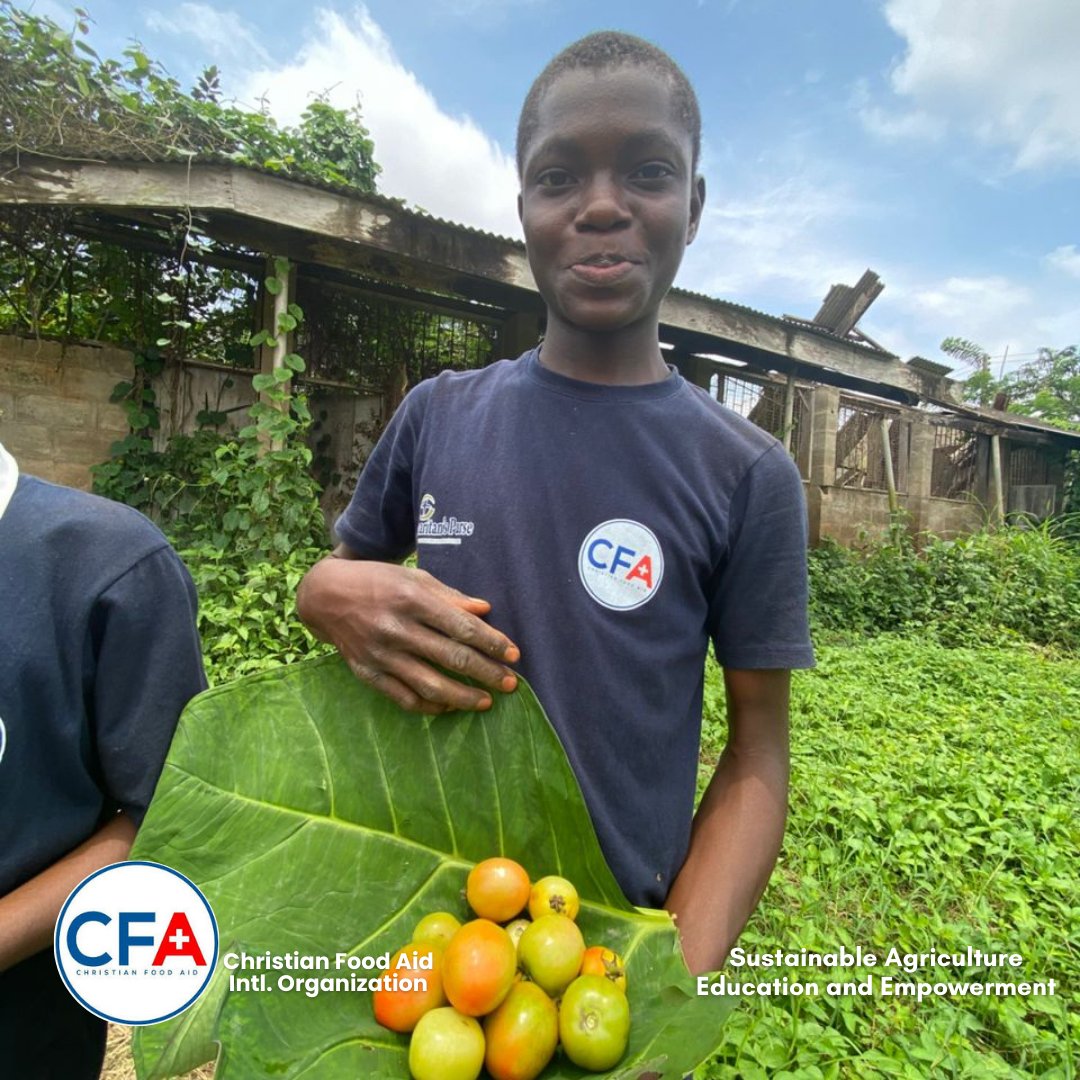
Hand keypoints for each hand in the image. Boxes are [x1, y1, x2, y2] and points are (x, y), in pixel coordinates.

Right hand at [297, 555, 519, 714]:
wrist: (325, 596)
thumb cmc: (378, 582)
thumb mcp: (414, 578)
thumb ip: (450, 596)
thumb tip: (485, 609)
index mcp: (413, 599)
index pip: (462, 627)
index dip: (492, 643)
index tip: (514, 655)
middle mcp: (397, 628)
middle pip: (452, 658)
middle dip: (487, 673)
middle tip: (511, 683)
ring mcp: (381, 655)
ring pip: (431, 685)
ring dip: (464, 697)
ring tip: (486, 701)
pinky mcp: (368, 674)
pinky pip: (405, 699)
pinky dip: (431, 706)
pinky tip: (450, 705)